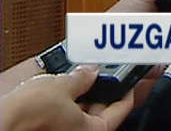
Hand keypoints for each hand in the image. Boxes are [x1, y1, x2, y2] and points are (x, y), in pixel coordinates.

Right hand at [0, 65, 134, 130]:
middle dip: (104, 89)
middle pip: (102, 110)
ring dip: (86, 93)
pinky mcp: (49, 130)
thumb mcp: (64, 86)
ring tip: (85, 75)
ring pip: (83, 112)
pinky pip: (66, 115)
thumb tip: (89, 70)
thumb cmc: (30, 114)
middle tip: (108, 71)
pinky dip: (69, 100)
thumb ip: (83, 77)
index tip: (134, 76)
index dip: (129, 88)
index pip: (124, 108)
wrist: (1, 121)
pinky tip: (65, 85)